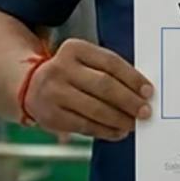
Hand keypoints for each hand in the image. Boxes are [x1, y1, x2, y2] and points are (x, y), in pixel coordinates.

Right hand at [24, 39, 153, 140]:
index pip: (110, 62)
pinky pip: (86, 126)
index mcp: (74, 49)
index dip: (133, 78)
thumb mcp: (83, 61)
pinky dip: (106, 131)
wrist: (30, 86)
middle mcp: (61, 68)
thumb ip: (108, 71)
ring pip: (96, 109)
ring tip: (133, 124)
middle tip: (145, 111)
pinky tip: (118, 131)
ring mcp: (55, 93)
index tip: (149, 91)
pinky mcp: (52, 116)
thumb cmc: (69, 74)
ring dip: (120, 119)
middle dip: (129, 101)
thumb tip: (140, 93)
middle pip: (104, 86)